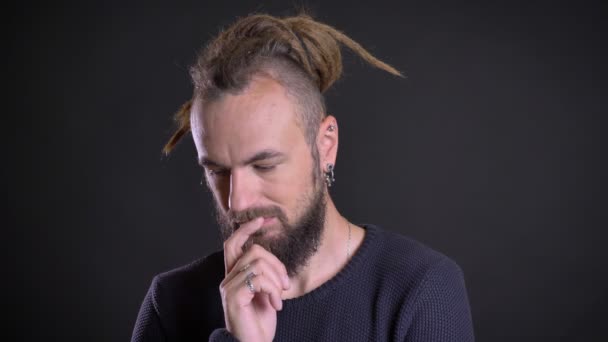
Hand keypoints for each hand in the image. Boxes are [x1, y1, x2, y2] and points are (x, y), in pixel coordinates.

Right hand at [220, 217, 290, 341]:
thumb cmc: (260, 322)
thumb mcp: (266, 292)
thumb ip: (265, 274)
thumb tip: (273, 258)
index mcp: (234, 275)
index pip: (233, 243)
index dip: (247, 228)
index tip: (263, 219)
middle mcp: (227, 279)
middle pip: (253, 250)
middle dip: (276, 263)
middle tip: (285, 284)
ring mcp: (229, 288)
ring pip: (258, 264)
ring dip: (277, 280)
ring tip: (279, 298)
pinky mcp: (234, 297)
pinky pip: (258, 279)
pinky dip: (273, 290)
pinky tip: (276, 304)